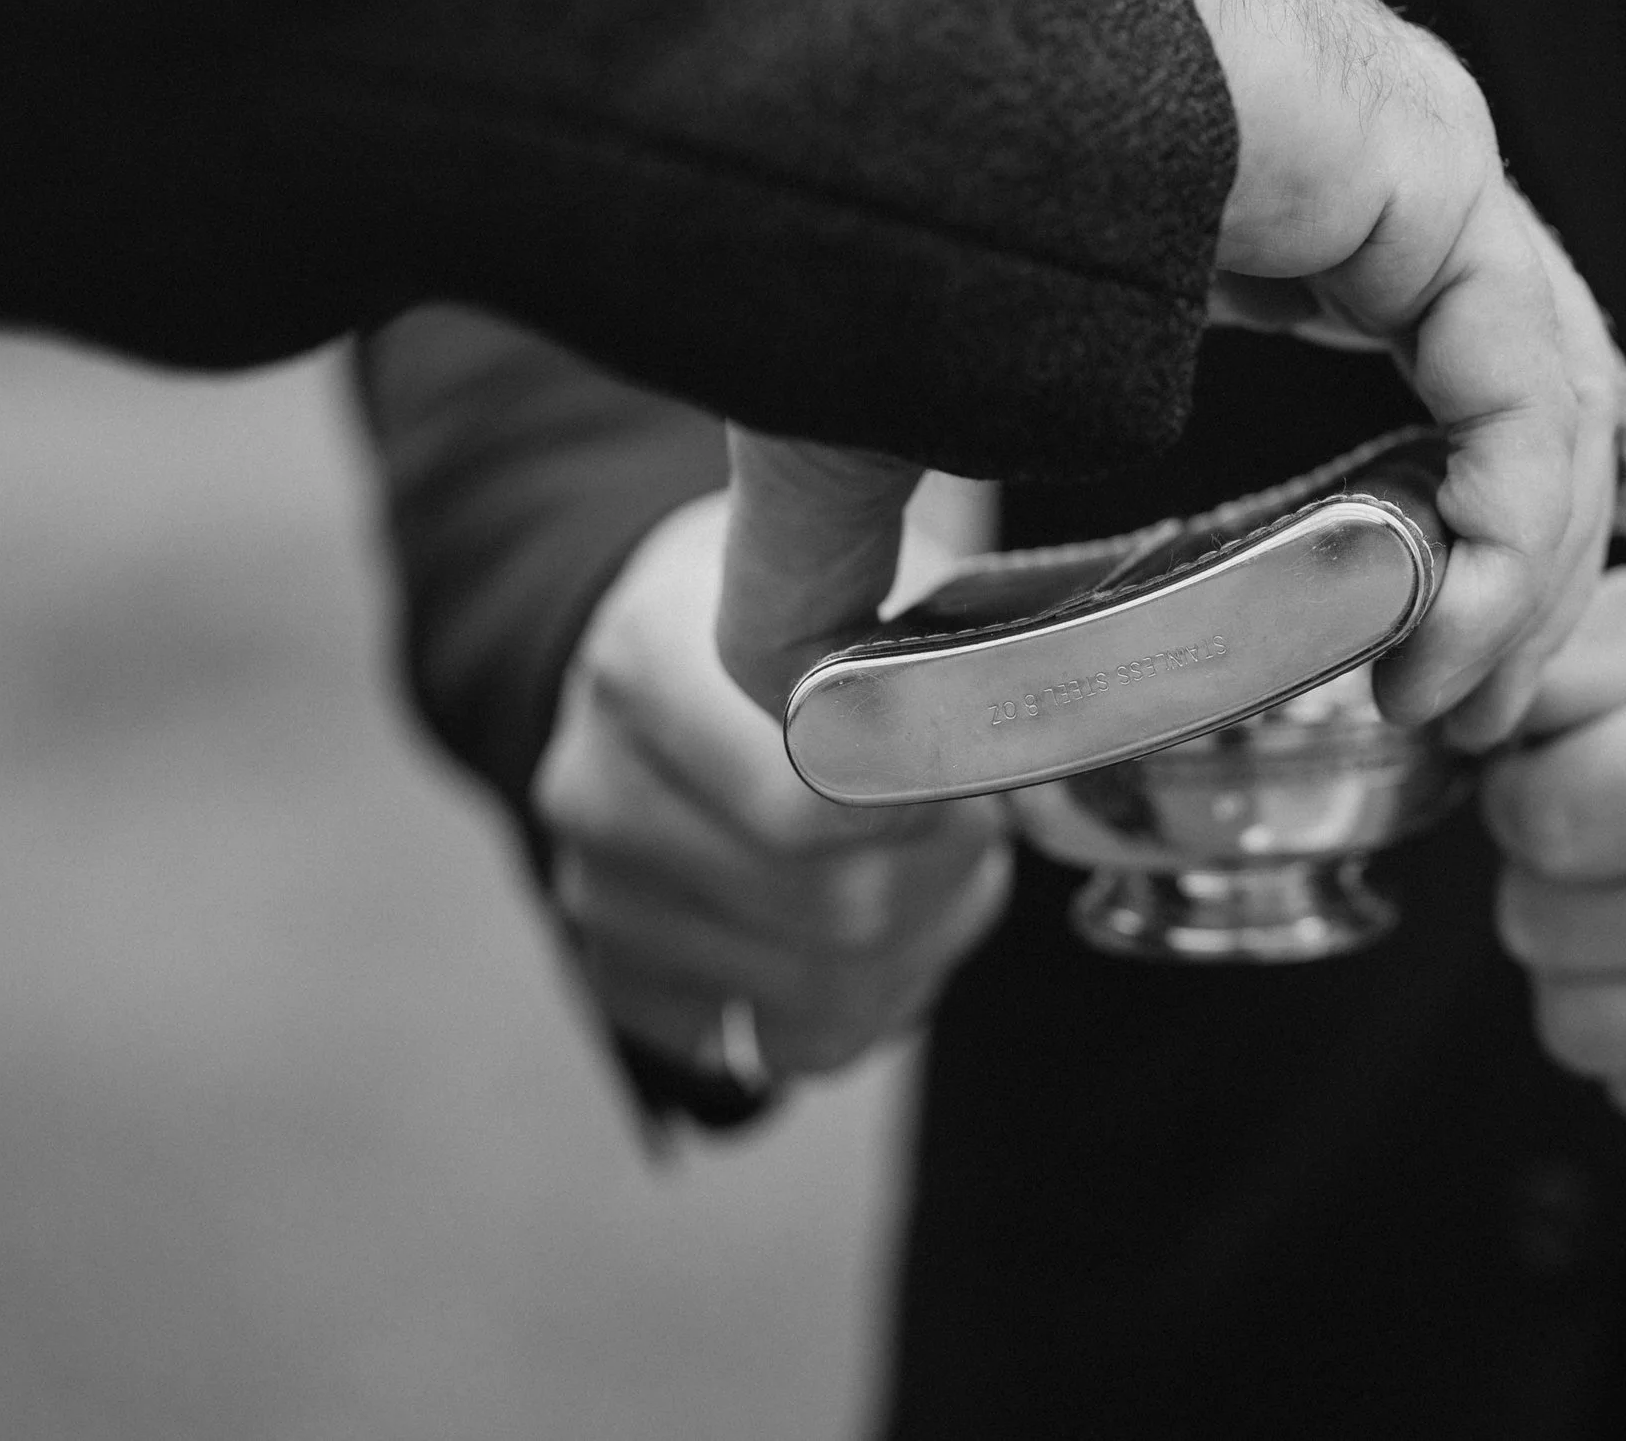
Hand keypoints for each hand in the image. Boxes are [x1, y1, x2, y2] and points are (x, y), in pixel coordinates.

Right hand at [538, 488, 1009, 1085]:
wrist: (674, 653)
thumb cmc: (798, 618)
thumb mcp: (865, 582)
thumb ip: (936, 667)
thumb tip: (1025, 772)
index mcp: (648, 666)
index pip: (811, 803)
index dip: (926, 804)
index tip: (971, 770)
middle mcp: (600, 791)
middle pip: (838, 910)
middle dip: (945, 876)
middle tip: (973, 821)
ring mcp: (600, 897)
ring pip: (833, 993)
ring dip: (924, 938)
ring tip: (930, 862)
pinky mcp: (622, 980)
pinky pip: (798, 1044)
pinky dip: (876, 997)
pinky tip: (882, 923)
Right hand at [715, 0, 1625, 737]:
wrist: (849, 73)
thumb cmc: (849, 194)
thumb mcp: (863, 429)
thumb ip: (845, 565)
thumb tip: (792, 697)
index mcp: (1273, 203)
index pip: (1438, 354)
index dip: (1468, 504)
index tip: (1447, 645)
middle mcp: (1364, 170)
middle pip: (1510, 394)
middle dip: (1516, 569)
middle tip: (1467, 712)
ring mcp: (1404, 155)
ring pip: (1539, 396)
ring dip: (1519, 578)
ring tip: (1453, 706)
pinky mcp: (1422, 161)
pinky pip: (1523, 377)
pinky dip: (1511, 530)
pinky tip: (1445, 637)